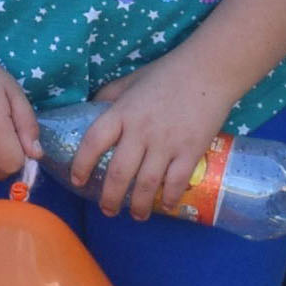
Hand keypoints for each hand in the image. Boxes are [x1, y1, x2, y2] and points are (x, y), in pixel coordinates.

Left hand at [77, 51, 238, 219]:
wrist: (208, 71)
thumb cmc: (166, 74)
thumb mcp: (131, 80)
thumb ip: (110, 96)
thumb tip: (90, 110)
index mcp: (122, 111)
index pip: (94, 141)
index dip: (82, 163)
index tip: (78, 180)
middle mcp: (141, 130)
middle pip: (119, 172)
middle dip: (110, 197)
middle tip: (107, 210)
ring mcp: (166, 142)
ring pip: (146, 183)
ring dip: (138, 205)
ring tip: (136, 214)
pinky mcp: (190, 150)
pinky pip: (176, 182)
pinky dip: (169, 198)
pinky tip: (165, 204)